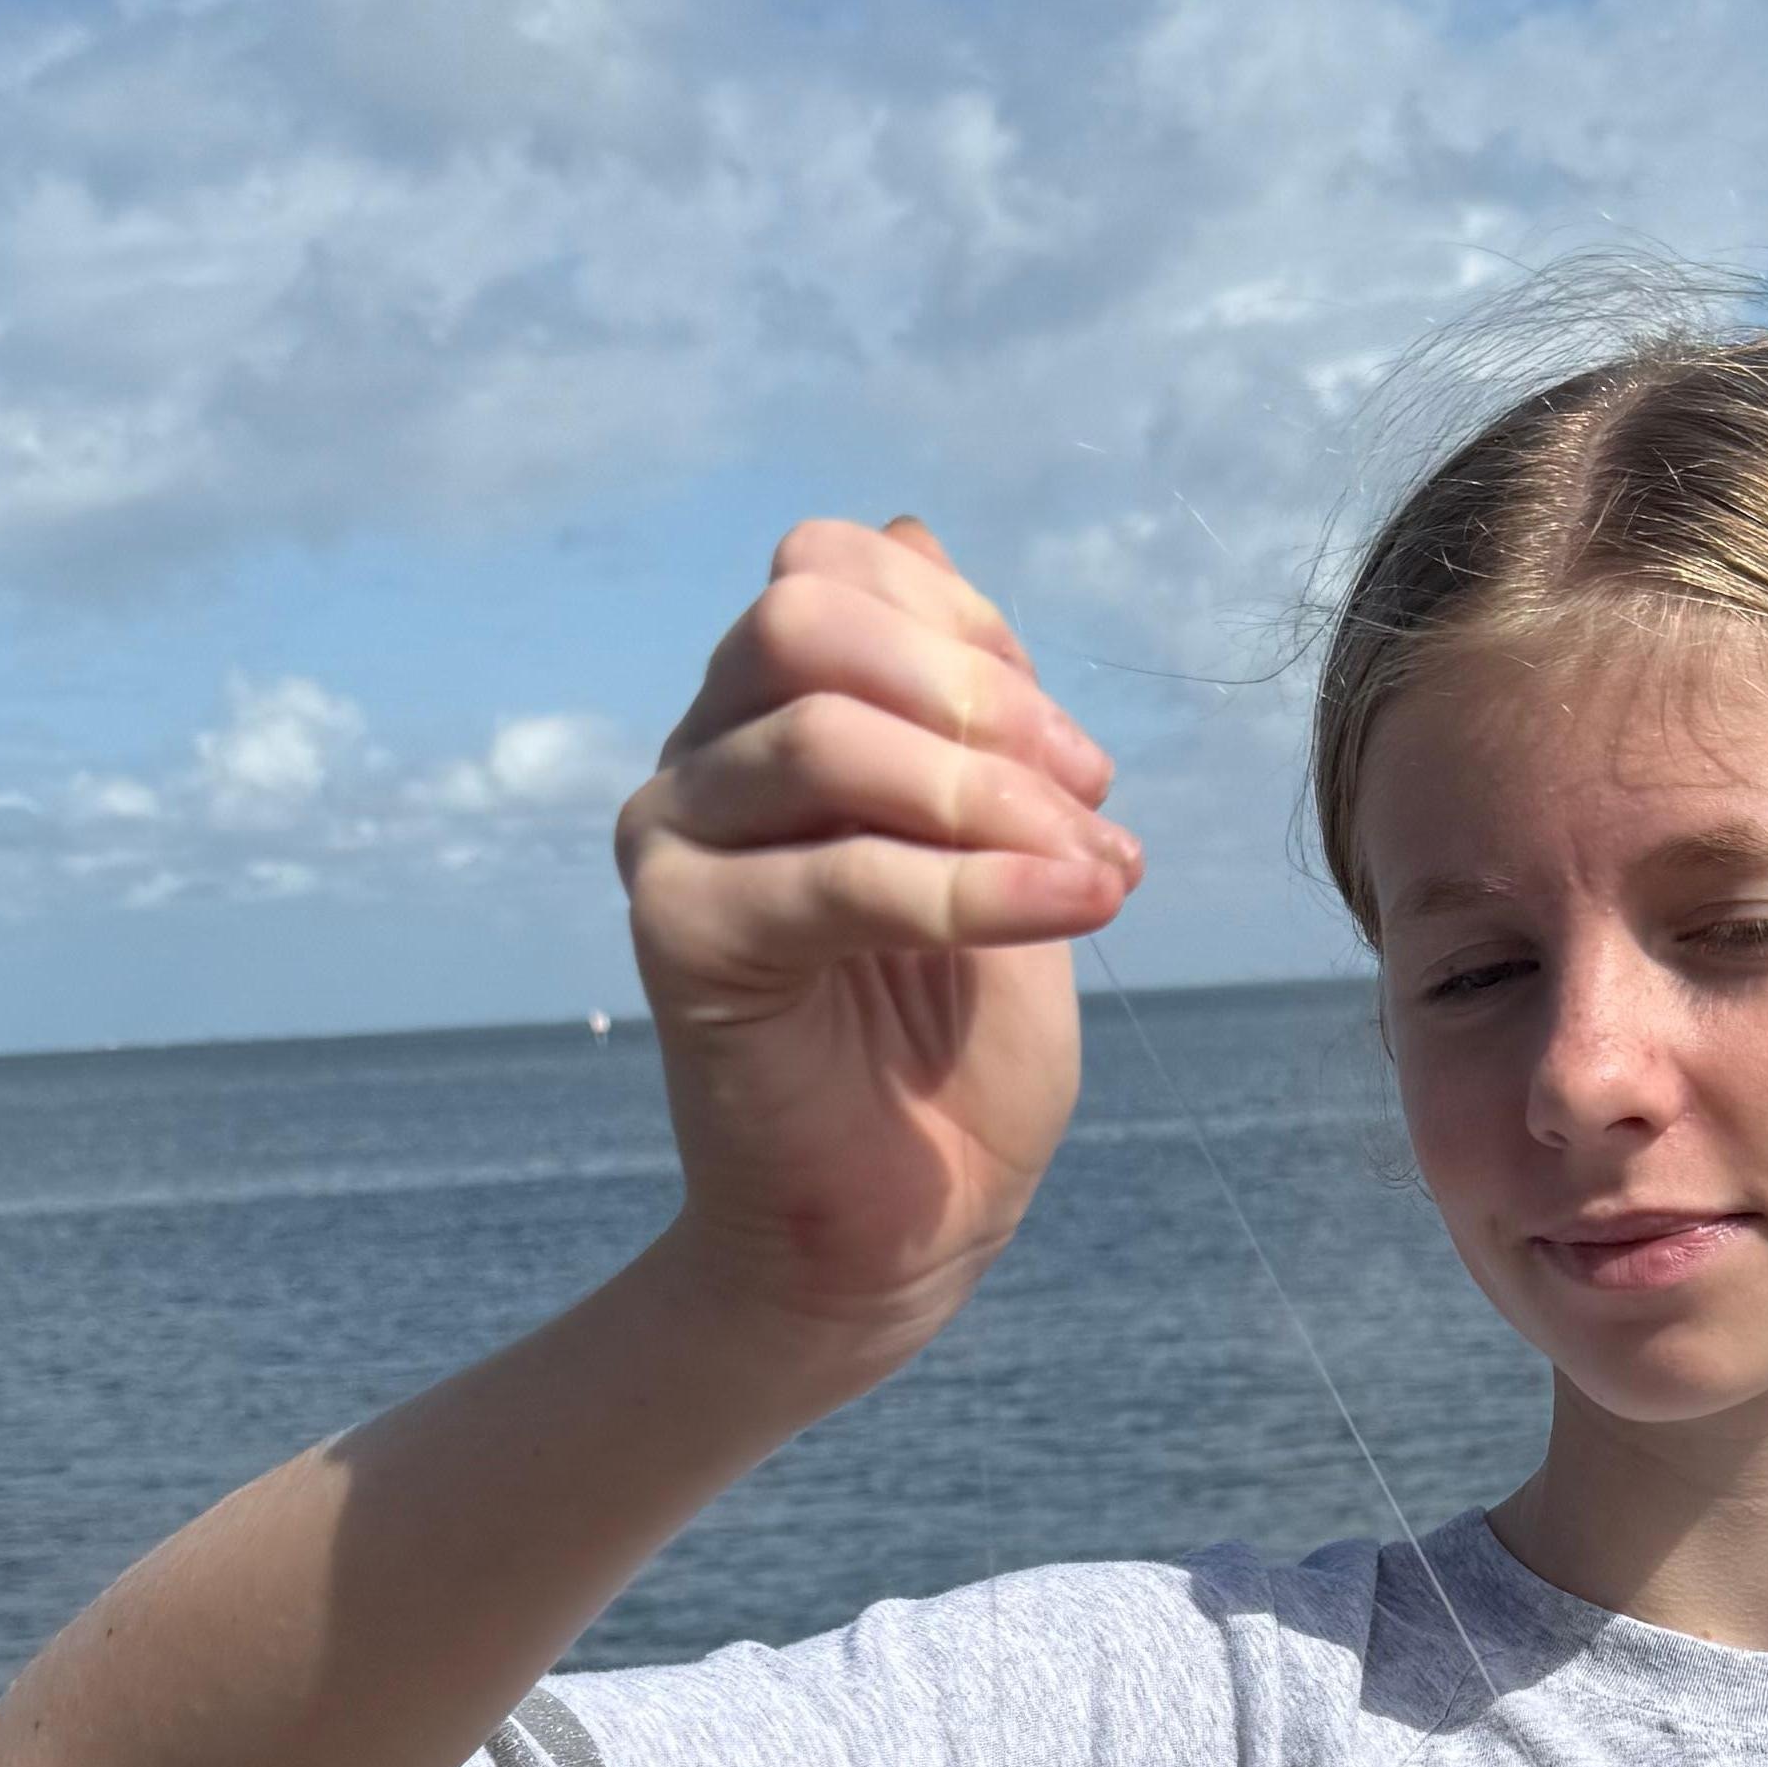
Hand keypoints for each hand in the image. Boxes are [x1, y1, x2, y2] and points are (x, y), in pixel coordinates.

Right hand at [621, 514, 1139, 1355]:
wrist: (901, 1232)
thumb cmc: (953, 1051)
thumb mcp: (999, 839)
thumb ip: (966, 702)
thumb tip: (913, 534)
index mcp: (770, 716)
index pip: (839, 570)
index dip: (973, 630)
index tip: (1081, 760)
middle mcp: (703, 762)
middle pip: (805, 618)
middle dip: (973, 692)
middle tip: (1087, 795)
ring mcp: (673, 844)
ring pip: (823, 735)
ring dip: (990, 795)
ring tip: (1094, 874)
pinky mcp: (677, 941)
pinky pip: (838, 875)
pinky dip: (977, 885)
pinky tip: (1076, 906)